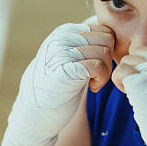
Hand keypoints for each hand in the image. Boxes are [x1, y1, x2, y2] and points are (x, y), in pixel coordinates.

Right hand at [0, 21, 112, 145]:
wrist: (35, 116)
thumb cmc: (57, 89)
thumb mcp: (68, 58)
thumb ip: (85, 45)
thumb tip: (111, 35)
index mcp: (64, 32)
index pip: (104, 29)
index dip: (107, 49)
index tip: (97, 66)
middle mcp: (61, 38)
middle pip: (107, 38)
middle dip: (109, 59)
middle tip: (97, 77)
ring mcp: (61, 53)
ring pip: (105, 52)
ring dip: (106, 72)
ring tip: (93, 83)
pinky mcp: (65, 70)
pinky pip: (99, 66)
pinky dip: (101, 80)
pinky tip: (92, 88)